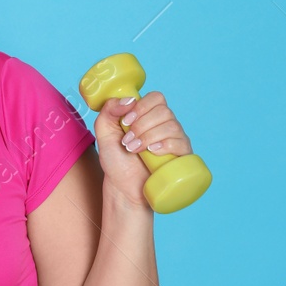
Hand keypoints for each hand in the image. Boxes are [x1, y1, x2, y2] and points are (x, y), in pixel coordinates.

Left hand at [93, 90, 190, 210]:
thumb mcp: (104, 132)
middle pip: (164, 111)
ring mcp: (175, 140)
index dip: (142, 107)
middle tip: (128, 141)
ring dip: (149, 137)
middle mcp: (164, 124)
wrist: (122, 188)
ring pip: (172, 126)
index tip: (126, 122)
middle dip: (142, 125)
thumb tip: (130, 99)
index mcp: (149, 115)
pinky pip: (181, 143)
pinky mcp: (181, 156)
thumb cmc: (116, 161)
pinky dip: (165, 145)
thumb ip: (109, 110)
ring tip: (135, 150)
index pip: (156, 98)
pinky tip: (153, 152)